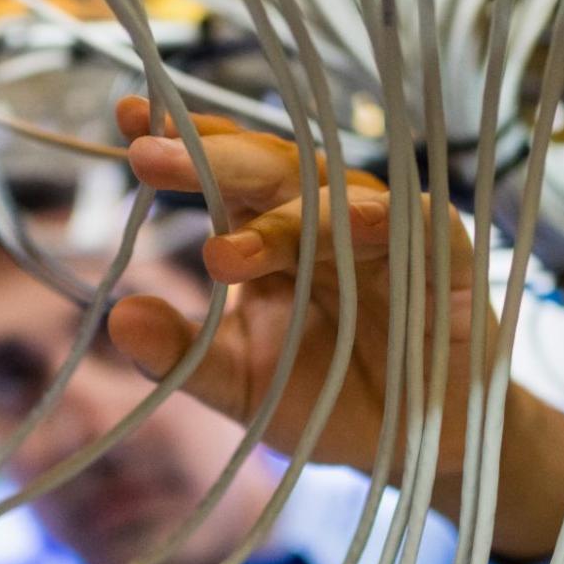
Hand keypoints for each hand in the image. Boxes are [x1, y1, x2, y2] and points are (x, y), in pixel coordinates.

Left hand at [106, 95, 563, 559]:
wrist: (417, 445)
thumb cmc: (326, 398)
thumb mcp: (241, 384)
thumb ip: (181, 356)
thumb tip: (117, 316)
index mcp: (272, 233)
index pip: (225, 174)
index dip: (184, 142)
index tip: (126, 118)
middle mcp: (326, 218)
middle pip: (271, 169)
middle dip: (212, 161)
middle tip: (150, 160)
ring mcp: (386, 232)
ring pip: (336, 195)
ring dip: (284, 216)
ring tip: (224, 250)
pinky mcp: (447, 257)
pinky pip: (420, 224)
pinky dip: (388, 220)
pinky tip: (356, 221)